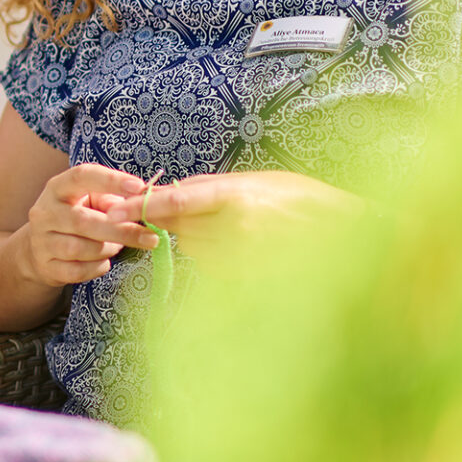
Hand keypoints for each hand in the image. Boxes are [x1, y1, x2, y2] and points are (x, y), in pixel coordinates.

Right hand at [16, 163, 160, 288]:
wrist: (39, 249)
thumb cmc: (75, 217)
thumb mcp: (89, 201)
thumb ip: (111, 201)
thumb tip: (139, 205)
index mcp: (57, 188)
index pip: (82, 176)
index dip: (111, 180)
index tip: (139, 188)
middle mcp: (45, 212)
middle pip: (84, 221)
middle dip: (121, 230)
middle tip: (151, 238)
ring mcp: (41, 241)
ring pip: (81, 249)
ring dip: (108, 249)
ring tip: (117, 246)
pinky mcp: (45, 266)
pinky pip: (78, 271)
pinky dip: (97, 268)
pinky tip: (103, 262)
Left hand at [133, 169, 363, 266]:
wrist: (348, 235)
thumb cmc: (303, 201)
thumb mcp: (257, 182)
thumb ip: (212, 190)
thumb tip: (170, 195)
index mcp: (236, 195)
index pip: (176, 200)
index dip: (142, 207)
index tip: (114, 210)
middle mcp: (236, 227)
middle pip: (181, 229)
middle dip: (179, 223)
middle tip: (203, 216)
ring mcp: (244, 256)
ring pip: (197, 249)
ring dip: (204, 241)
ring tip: (243, 230)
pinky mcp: (251, 279)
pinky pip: (217, 268)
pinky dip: (221, 259)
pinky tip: (249, 249)